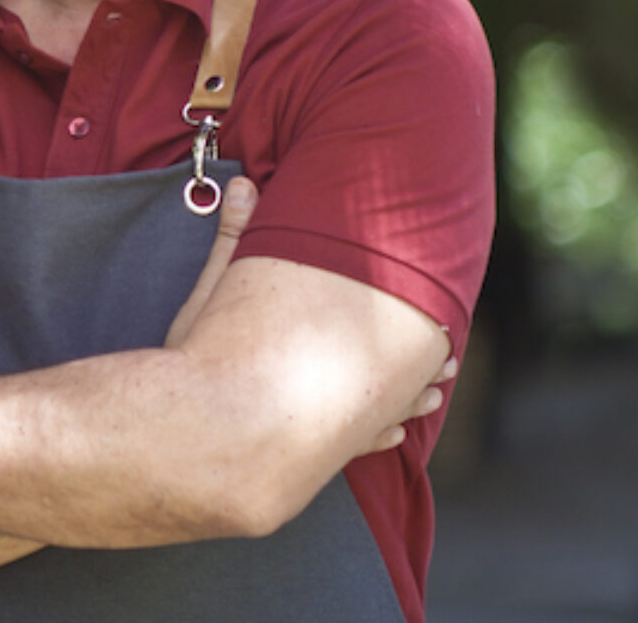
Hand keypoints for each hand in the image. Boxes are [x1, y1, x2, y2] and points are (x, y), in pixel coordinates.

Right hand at [163, 175, 455, 455]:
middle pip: (392, 368)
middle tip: (449, 358)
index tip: (440, 313)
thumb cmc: (200, 355)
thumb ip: (235, 237)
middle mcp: (337, 382)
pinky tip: (393, 434)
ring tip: (433, 395)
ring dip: (410, 400)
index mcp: (320, 335)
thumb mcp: (216, 291)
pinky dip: (380, 435)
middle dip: (422, 362)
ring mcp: (329, 423)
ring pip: (385, 410)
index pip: (379, 319)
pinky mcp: (315, 453)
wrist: (188, 427)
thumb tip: (243, 183)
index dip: (414, 314)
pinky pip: (362, 445)